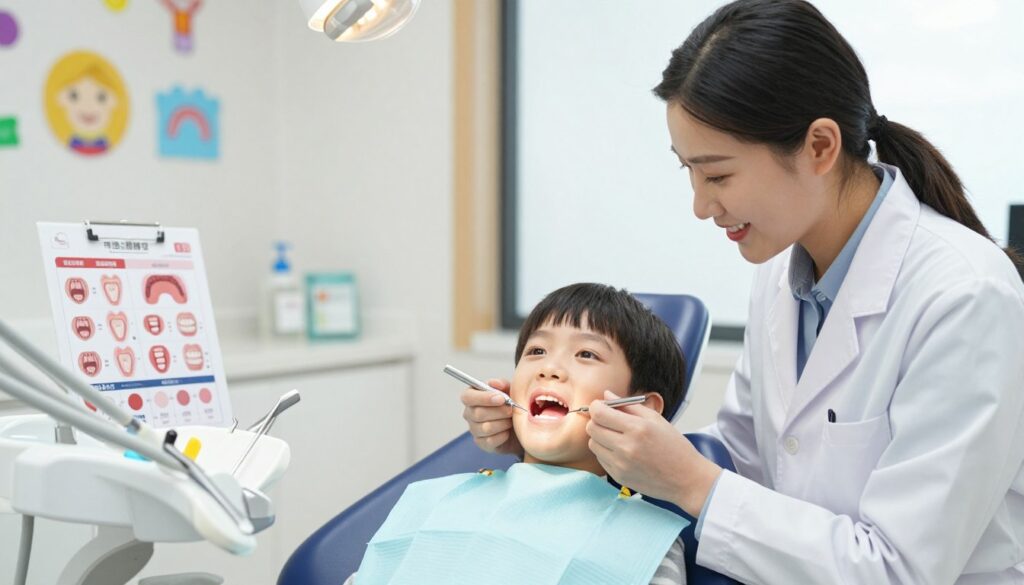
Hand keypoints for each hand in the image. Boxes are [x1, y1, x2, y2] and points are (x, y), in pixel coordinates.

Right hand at [460, 378, 523, 456]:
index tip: (501, 398)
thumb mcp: (509, 390)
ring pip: (485, 428)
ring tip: (511, 420)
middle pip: (478, 414)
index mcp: (472, 397)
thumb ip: (501, 385)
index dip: (484, 398)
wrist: (520, 425)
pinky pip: (490, 440)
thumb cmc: (510, 404)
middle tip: (511, 410)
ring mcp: (474, 429)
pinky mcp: (481, 443)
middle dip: (498, 412)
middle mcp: (469, 413)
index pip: (468, 397)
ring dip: (503, 424)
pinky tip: (508, 432)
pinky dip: (503, 436)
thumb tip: (494, 383)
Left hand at [587, 390, 720, 515]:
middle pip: (592, 428)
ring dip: (600, 437)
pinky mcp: (619, 476)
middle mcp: (626, 447)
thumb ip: (629, 405)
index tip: (602, 406)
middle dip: (597, 420)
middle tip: (609, 420)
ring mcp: (621, 464)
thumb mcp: (656, 420)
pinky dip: (606, 452)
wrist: (686, 479)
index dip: (597, 406)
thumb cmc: (674, 447)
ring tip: (617, 437)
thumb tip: (606, 395)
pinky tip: (621, 451)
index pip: (599, 413)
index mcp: (637, 429)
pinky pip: (600, 458)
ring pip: (593, 444)